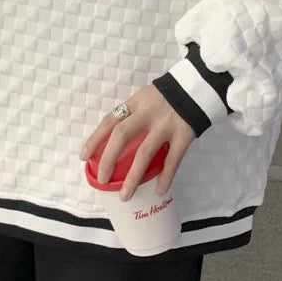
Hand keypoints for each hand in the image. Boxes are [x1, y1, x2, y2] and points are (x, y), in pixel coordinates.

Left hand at [79, 83, 195, 200]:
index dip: (95, 139)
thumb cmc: (168, 96)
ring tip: (125, 195)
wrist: (198, 85)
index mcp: (136, 103)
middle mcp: (148, 113)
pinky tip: (159, 190)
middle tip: (102, 178)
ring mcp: (166, 124)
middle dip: (108, 159)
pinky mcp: (184, 134)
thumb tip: (117, 141)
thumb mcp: (146, 98)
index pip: (110, 120)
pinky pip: (173, 159)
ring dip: (133, 176)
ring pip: (145, 152)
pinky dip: (166, 176)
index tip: (83, 156)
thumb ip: (134, 115)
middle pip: (122, 135)